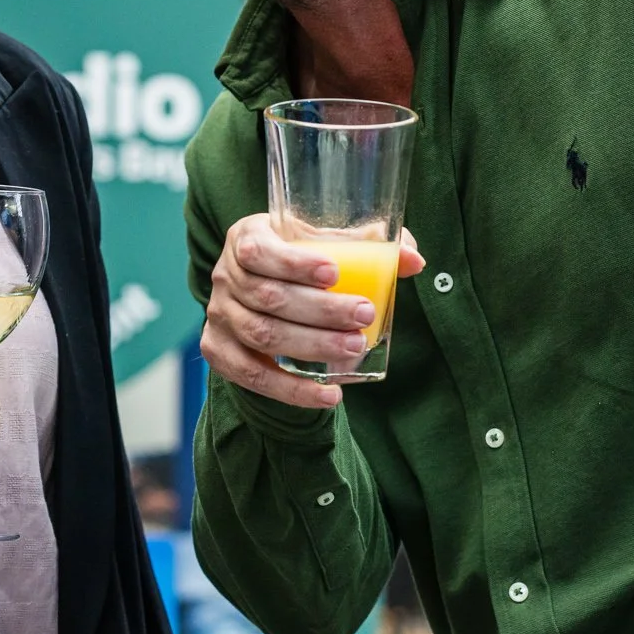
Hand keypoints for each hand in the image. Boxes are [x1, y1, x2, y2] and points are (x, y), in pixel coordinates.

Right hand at [199, 213, 424, 409]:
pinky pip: (253, 376)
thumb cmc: (298, 259)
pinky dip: (291, 390)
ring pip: (262, 335)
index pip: (260, 251)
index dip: (295, 264)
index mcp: (246, 238)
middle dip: (320, 309)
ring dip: (311, 345)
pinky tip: (328, 394)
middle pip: (268, 297)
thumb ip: (367, 247)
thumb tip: (414, 259)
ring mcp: (219, 315)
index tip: (335, 273)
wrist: (262, 290)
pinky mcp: (219, 352)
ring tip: (354, 348)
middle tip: (363, 315)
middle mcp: (225, 276)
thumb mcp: (323, 244)